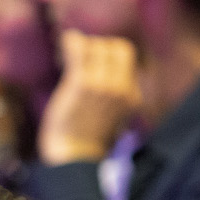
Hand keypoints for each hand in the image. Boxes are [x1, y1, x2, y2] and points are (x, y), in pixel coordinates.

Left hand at [39, 31, 141, 165]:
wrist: (73, 158)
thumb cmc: (87, 138)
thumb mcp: (113, 116)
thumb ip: (116, 94)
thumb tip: (109, 71)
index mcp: (132, 95)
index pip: (128, 57)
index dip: (110, 54)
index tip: (93, 61)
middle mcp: (122, 88)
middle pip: (117, 47)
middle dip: (99, 47)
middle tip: (80, 59)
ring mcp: (103, 85)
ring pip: (97, 45)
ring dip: (81, 47)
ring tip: (68, 57)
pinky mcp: (82, 84)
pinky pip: (79, 50)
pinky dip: (71, 42)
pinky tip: (66, 42)